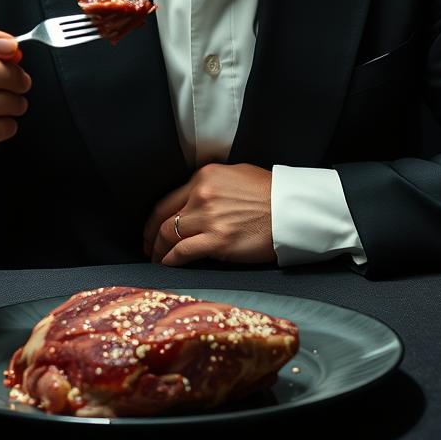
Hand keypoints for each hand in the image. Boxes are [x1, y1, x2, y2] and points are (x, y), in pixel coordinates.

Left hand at [143, 163, 273, 266]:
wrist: (292, 210)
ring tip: (157, 259)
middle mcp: (202, 194)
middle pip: (163, 218)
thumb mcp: (236, 174)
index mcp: (205, 176)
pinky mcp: (218, 241)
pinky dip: (171, 260)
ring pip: (168, 235)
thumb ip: (212, 183)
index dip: (154, 218)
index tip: (151, 229)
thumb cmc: (270, 192)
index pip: (168, 199)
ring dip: (159, 251)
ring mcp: (209, 218)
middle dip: (150, 236)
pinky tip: (168, 265)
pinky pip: (183, 252)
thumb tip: (195, 196)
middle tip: (148, 247)